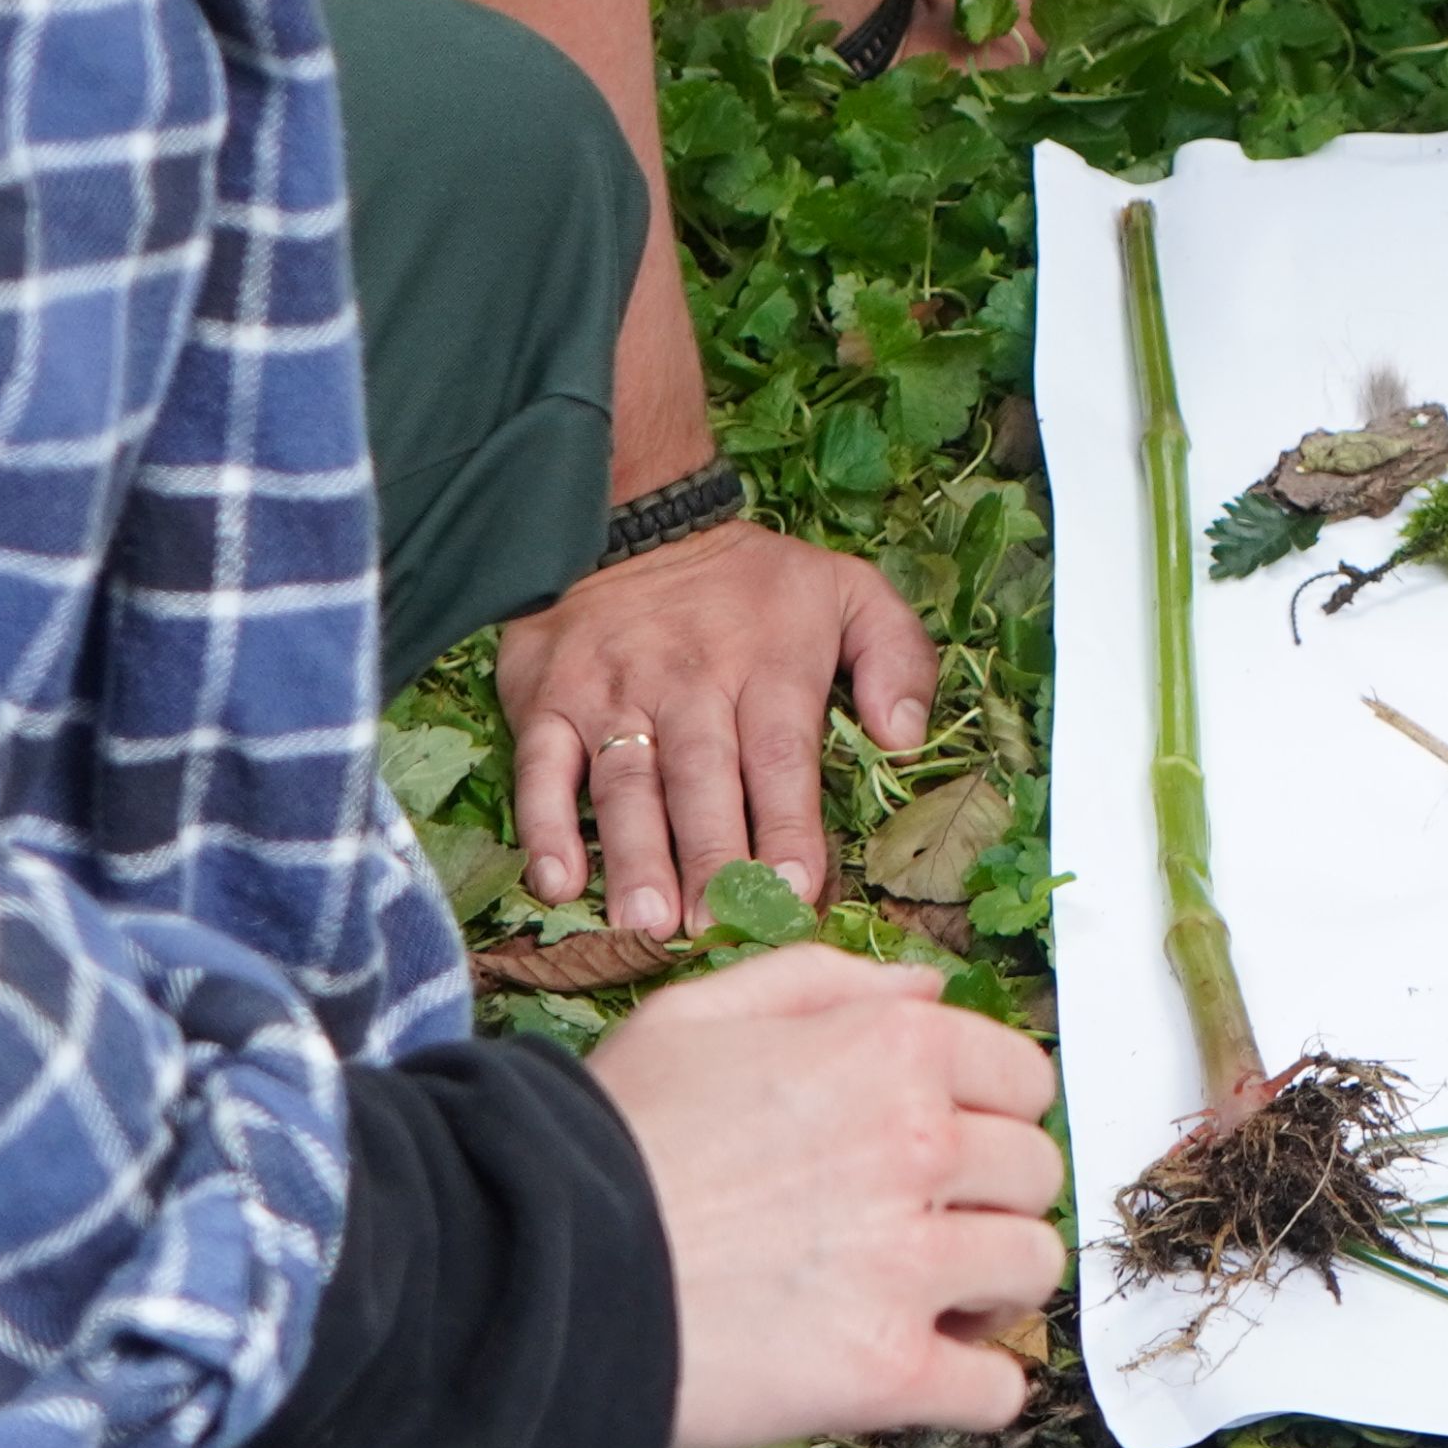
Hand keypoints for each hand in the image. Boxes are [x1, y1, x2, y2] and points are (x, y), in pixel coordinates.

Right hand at [499, 524, 939, 931]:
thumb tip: (906, 739)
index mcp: (768, 664)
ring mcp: (614, 695)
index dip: (787, 824)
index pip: (780, 756)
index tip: (796, 887)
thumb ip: (895, 656)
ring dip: (633, 855)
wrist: (636, 519)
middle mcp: (689, 683)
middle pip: (701, 780)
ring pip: (625, 784)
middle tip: (715, 928)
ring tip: (646, 921)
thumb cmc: (752, 580)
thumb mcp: (846, 589)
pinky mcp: (549, 702)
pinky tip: (556, 882)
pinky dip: (543, 827)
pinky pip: (540, 769)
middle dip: (710, 858)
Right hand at [588, 944, 1067, 1447]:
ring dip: (991, 1289)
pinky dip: (973, 1389)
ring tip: (925, 1300)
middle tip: (927, 1227)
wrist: (531, 1271)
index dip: (990, 1113)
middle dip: (990, 1199)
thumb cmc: (609, 1141)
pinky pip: (996, 1388)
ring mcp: (910, 1261)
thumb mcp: (701, 1013)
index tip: (947, 1148)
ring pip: (1031, 1269)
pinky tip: (919, 1372)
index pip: (1024, 1076)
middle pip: (1035, 1172)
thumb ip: (827, 981)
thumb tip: (929, 986)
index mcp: (892, 1049)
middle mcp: (921, 1144)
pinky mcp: (887, 1370)